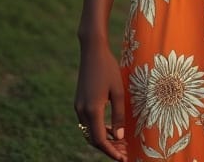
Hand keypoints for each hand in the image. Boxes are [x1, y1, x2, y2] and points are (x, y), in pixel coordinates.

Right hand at [74, 43, 127, 159]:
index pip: (99, 140)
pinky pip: (88, 122)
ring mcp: (78, 107)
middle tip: (125, 152)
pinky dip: (99, 128)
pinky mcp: (79, 102)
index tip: (122, 158)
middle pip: (93, 139)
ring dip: (104, 139)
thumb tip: (119, 137)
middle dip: (109, 148)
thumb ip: (118, 115)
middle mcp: (82, 111)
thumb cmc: (108, 68)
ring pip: (90, 131)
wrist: (92, 52)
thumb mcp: (118, 91)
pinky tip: (111, 129)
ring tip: (121, 143)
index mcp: (92, 110)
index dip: (111, 151)